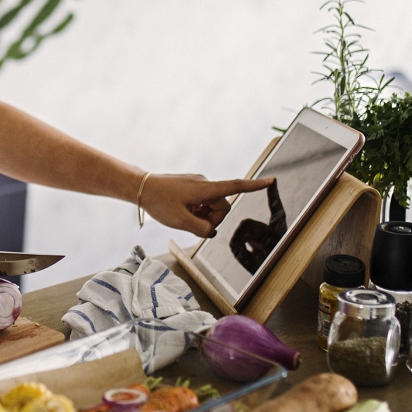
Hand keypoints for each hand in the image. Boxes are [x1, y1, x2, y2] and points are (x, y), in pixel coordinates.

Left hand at [138, 174, 274, 238]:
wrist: (140, 187)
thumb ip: (201, 229)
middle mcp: (205, 183)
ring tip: (183, 215)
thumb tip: (211, 231)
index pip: (234, 187)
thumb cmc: (159, 202)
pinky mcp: (192, 187)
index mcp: (205, 189)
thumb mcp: (180, 221)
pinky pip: (202, 203)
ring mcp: (198, 185)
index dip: (253, 186)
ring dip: (202, 215)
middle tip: (191, 222)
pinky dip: (195, 211)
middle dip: (211, 218)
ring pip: (211, 207)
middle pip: (222, 207)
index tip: (270, 181)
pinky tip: (181, 211)